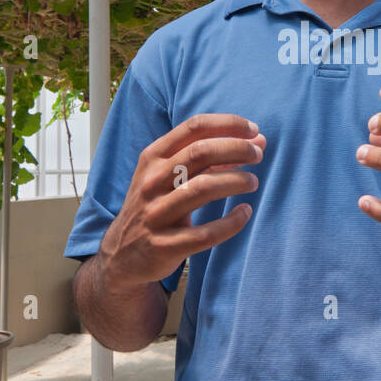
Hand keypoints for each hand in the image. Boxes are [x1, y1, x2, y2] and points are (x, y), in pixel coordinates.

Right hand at [98, 113, 263, 288]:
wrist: (122, 255)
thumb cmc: (156, 206)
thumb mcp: (170, 177)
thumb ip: (210, 158)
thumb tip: (257, 141)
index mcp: (153, 158)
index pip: (193, 127)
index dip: (228, 124)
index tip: (253, 130)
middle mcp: (152, 182)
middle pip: (200, 152)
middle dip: (236, 149)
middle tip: (257, 155)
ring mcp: (156, 214)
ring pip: (203, 188)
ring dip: (235, 181)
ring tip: (253, 182)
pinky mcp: (164, 246)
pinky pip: (205, 233)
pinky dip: (231, 222)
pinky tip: (245, 213)